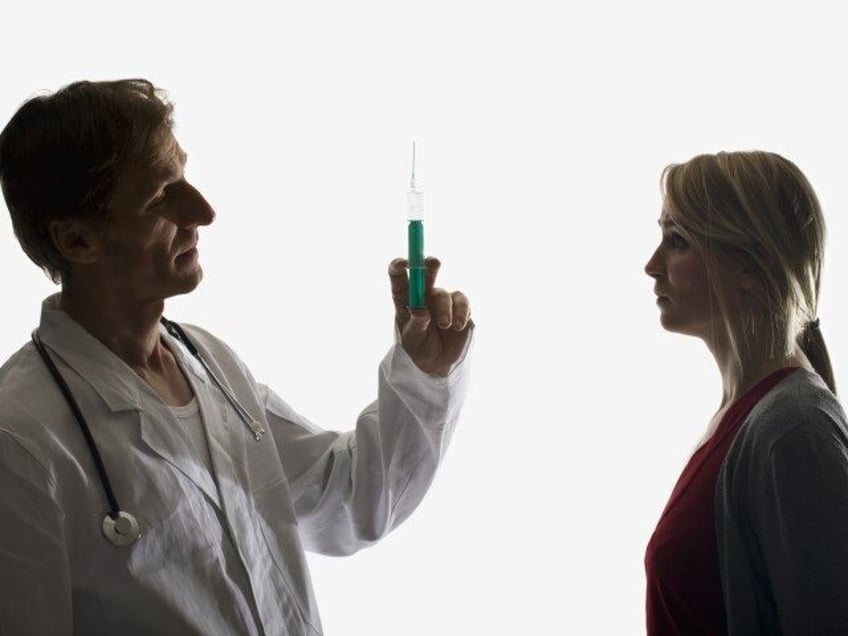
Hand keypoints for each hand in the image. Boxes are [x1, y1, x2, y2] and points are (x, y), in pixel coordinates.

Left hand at [388, 256, 472, 376]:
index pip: (399, 277)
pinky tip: (457, 326)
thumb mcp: (412, 339)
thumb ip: (416, 323)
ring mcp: (441, 299)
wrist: (437, 363)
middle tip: (434, 262)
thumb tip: (421, 310)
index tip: (403, 263)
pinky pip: (461, 300)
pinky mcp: (459, 306)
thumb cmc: (418, 349)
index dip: (399, 266)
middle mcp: (422, 295)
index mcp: (404, 299)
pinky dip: (461, 311)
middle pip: (424, 272)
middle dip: (429, 264)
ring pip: (443, 293)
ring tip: (445, 325)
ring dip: (445, 307)